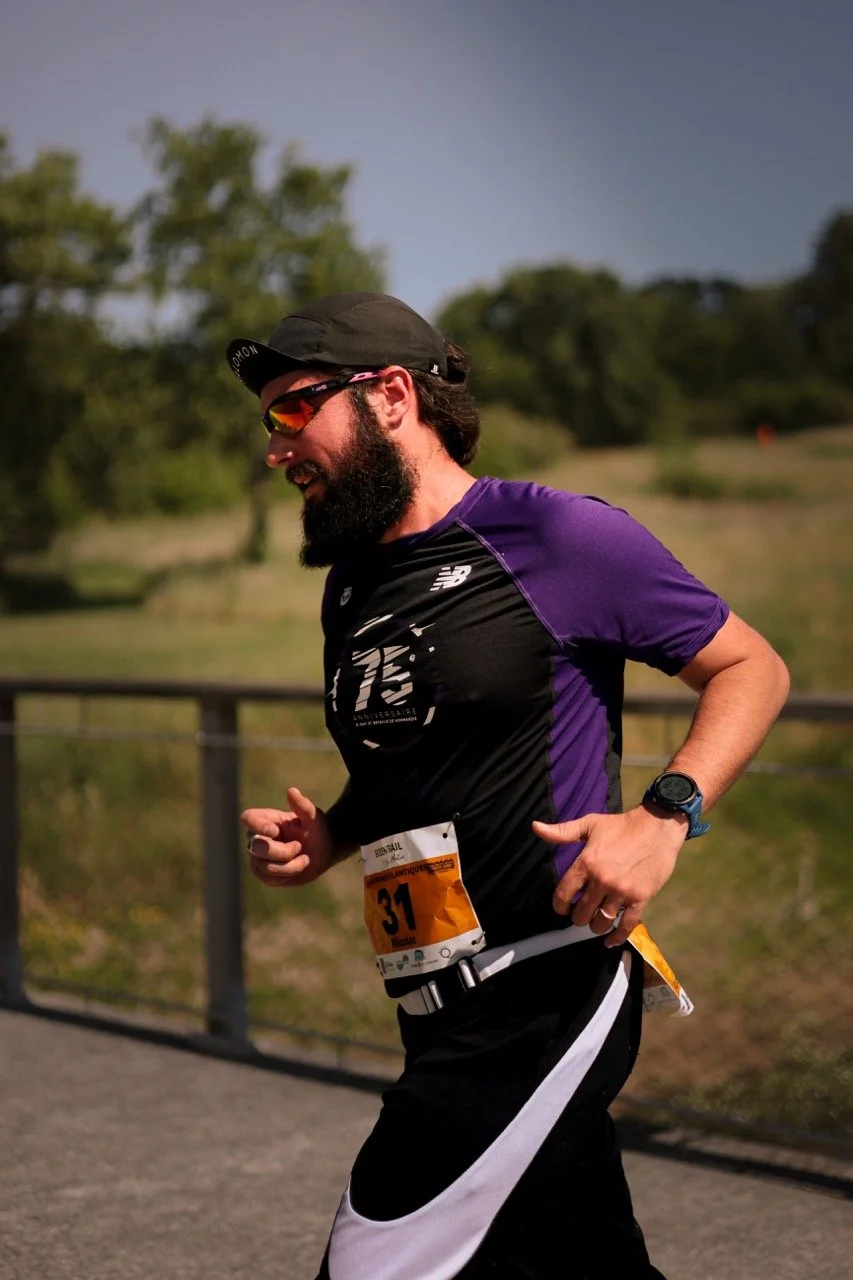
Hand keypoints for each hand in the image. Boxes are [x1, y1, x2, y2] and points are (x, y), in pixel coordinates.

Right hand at [242, 787, 334, 887]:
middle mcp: (257, 838)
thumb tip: (292, 791)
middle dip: (282, 851)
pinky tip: (299, 866)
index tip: (275, 831)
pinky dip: (288, 874)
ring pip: (264, 866)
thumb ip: (303, 806)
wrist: (323, 852)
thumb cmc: (317, 830)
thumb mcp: (314, 818)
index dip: (257, 826)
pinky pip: (270, 878)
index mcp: (266, 819)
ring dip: (289, 865)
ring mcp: (258, 857)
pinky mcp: (264, 874)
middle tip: (299, 847)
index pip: (248, 818)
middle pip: (257, 847)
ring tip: (305, 858)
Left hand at [531, 806, 687, 947]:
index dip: (559, 906)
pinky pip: (626, 925)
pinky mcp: (640, 898)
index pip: (564, 893)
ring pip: (602, 922)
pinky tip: (610, 940)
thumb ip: (562, 831)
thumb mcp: (589, 824)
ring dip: (596, 926)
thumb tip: (535, 827)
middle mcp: (602, 880)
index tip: (562, 909)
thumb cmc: (621, 825)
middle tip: (581, 914)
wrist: (657, 827)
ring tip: (595, 922)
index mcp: (587, 863)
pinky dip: (617, 937)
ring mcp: (621, 891)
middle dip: (578, 917)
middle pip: (582, 913)